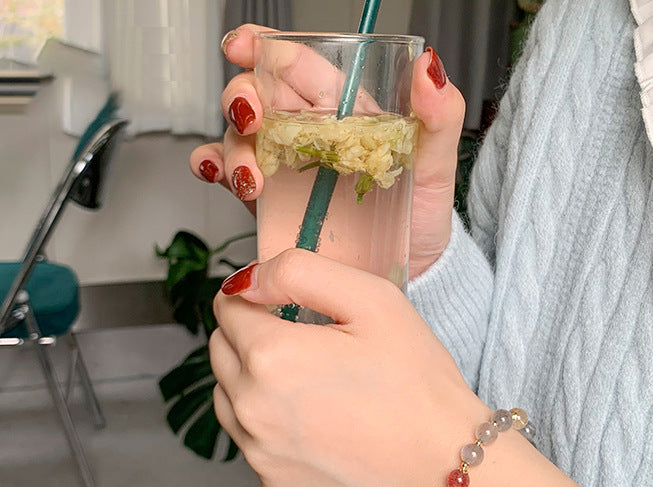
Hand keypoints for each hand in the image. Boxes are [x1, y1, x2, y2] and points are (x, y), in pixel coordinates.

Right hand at [190, 25, 465, 277]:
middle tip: (251, 119)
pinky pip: (230, 177)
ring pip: (240, 138)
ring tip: (251, 178)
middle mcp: (309, 135)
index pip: (298, 67)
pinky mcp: (272, 203)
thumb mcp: (437, 165)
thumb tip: (429, 67)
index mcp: (343, 113)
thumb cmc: (424, 217)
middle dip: (242, 99)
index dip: (265, 49)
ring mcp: (286, 169)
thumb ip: (439, 116)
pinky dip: (213, 168)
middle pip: (259, 98)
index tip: (244, 47)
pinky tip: (217, 175)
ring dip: (233, 149)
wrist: (412, 273)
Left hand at [209, 252, 486, 486]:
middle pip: (219, 353)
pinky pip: (254, 446)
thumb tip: (246, 279)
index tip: (290, 307)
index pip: (227, 307)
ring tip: (310, 387)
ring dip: (252, 384)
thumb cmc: (417, 381)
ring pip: (228, 401)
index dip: (259, 298)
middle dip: (250, 338)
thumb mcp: (373, 300)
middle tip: (307, 346)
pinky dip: (273, 431)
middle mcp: (251, 410)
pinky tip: (319, 428)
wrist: (445, 464)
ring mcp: (260, 456)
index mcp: (270, 356)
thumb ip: (298, 272)